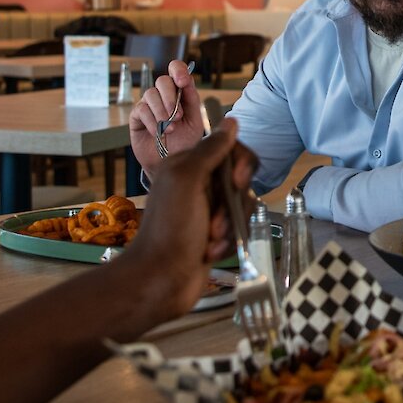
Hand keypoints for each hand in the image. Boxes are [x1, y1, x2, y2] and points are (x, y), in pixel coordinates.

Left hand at [115, 118, 256, 323]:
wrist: (160, 281)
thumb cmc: (171, 229)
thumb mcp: (188, 181)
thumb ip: (210, 150)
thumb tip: (232, 121)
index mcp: (187, 166)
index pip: (230, 149)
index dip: (241, 164)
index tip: (236, 182)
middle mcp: (198, 184)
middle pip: (240, 178)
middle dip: (233, 203)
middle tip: (216, 221)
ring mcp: (207, 210)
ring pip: (242, 205)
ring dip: (230, 225)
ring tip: (211, 241)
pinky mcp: (215, 233)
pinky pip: (238, 226)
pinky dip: (228, 241)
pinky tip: (211, 252)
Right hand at [129, 59, 203, 176]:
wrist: (171, 163)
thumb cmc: (185, 142)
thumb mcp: (195, 122)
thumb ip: (192, 101)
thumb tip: (188, 81)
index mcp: (181, 93)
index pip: (177, 70)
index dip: (178, 70)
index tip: (183, 81)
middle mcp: (164, 96)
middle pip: (162, 80)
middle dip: (170, 97)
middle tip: (177, 116)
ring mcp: (149, 105)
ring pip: (150, 94)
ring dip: (162, 112)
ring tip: (170, 128)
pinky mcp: (137, 116)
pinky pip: (141, 110)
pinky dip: (152, 121)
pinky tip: (159, 133)